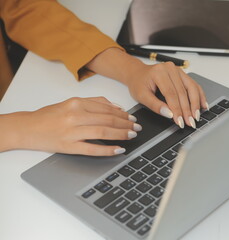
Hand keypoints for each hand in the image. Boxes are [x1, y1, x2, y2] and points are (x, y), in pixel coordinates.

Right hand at [0, 97, 141, 155]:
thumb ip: (95, 102)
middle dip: (126, 124)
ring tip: (132, 135)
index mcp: (77, 103)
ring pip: (103, 132)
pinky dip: (108, 149)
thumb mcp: (72, 102)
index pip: (107, 109)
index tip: (133, 118)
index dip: (123, 114)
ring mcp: (72, 131)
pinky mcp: (69, 146)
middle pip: (108, 120)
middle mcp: (75, 115)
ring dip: (121, 134)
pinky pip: (93, 148)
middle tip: (137, 128)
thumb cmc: (51, 115)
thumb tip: (117, 107)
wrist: (28, 128)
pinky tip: (119, 149)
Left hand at [86, 48, 207, 127]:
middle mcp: (170, 69)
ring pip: (192, 88)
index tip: (180, 121)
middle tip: (190, 122)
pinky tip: (203, 105)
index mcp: (159, 72)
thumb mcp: (141, 96)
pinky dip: (199, 96)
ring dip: (196, 104)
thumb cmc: (138, 83)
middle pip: (183, 92)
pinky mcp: (183, 74)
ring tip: (197, 116)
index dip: (177, 109)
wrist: (137, 73)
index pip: (171, 94)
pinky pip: (194, 85)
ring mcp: (178, 70)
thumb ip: (155, 105)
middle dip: (187, 109)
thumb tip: (169, 114)